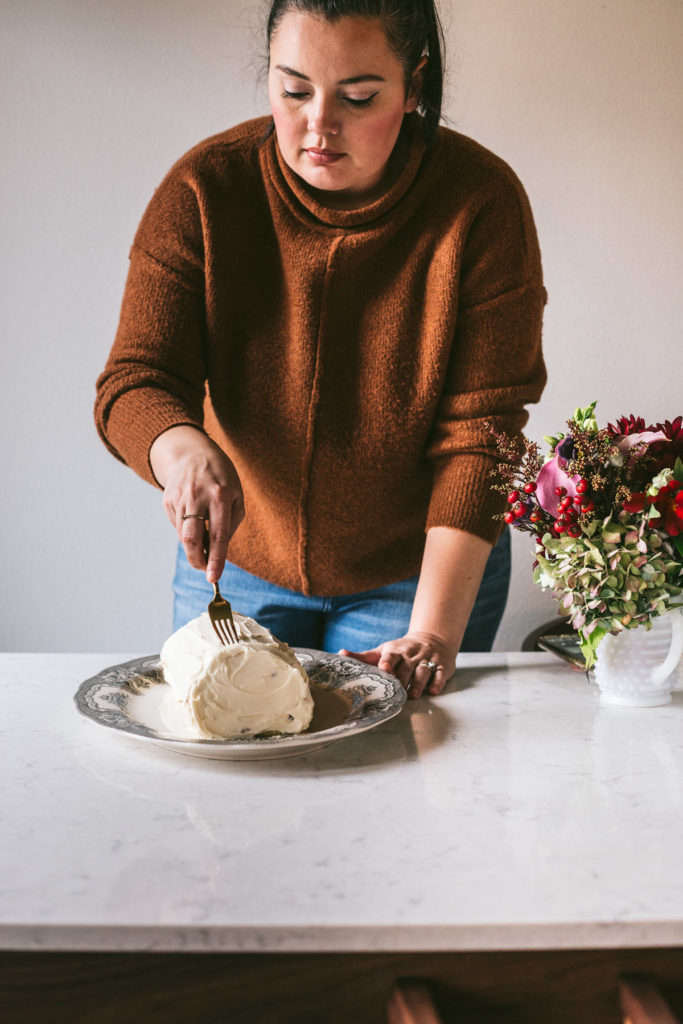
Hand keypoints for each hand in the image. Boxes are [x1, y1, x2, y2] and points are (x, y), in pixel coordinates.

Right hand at [150, 425, 244, 581]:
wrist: (192, 452)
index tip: (213, 578)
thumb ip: (231, 523)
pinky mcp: (167, 499)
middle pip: (192, 539)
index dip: (216, 559)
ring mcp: (180, 498)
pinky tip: (192, 519)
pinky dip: (186, 530)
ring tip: (203, 542)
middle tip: (204, 569)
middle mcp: (198, 497)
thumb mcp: (236, 495)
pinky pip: (177, 525)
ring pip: (182, 535)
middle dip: (197, 560)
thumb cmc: (221, 478)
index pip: (218, 534)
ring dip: (192, 547)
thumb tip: (217, 550)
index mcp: (220, 496)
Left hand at [339, 631, 456, 698]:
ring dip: (418, 683)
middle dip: (402, 679)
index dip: (387, 662)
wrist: (431, 639)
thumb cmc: (401, 650)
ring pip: (423, 671)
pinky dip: (437, 683)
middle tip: (397, 692)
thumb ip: (362, 656)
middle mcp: (411, 655)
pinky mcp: (442, 666)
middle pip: (406, 668)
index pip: (390, 656)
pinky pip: (440, 674)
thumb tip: (339, 654)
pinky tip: (433, 691)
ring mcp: (427, 660)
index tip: (383, 668)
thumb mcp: (383, 650)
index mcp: (395, 651)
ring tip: (413, 695)